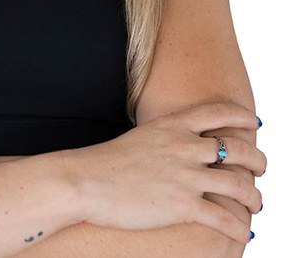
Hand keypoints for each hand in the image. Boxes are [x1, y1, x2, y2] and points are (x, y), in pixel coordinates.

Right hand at [72, 102, 264, 244]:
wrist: (84, 181)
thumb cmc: (105, 163)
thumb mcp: (140, 139)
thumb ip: (164, 140)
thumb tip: (181, 149)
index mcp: (170, 126)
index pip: (217, 112)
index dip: (241, 116)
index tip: (254, 122)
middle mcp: (182, 146)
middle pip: (238, 149)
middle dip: (258, 160)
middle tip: (261, 168)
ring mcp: (184, 176)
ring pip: (239, 185)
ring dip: (255, 197)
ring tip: (256, 203)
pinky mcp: (182, 205)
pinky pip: (225, 218)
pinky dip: (239, 227)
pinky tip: (242, 233)